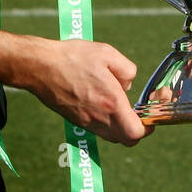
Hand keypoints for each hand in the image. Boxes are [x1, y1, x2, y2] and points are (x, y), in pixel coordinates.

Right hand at [28, 38, 150, 145]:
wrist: (40, 67)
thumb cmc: (73, 57)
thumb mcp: (107, 53)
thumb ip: (127, 70)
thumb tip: (128, 84)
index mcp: (111, 103)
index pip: (136, 133)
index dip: (149, 126)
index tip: (151, 109)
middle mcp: (99, 118)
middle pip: (126, 139)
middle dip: (138, 126)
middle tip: (139, 107)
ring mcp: (86, 121)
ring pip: (113, 135)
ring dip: (122, 124)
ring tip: (121, 101)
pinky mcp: (76, 119)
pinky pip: (99, 128)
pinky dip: (107, 119)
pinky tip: (103, 98)